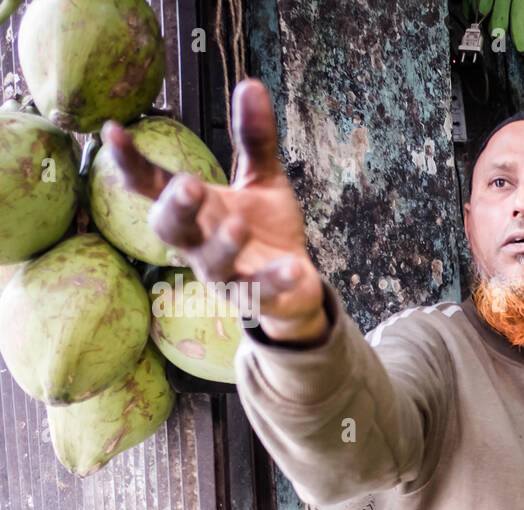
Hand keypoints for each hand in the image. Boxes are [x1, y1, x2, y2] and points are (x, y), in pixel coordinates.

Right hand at [101, 78, 325, 342]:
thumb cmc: (267, 230)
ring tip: (239, 223)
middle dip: (175, 208)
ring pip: (212, 264)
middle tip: (188, 184)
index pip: (151, 185)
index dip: (130, 162)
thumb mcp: (262, 179)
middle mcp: (198, 243)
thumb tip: (251, 83)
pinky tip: (294, 266)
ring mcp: (224, 274)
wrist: (295, 286)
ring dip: (223, 244)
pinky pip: (261, 291)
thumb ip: (254, 139)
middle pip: (169, 229)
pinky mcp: (256, 297)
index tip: (112, 130)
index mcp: (195, 209)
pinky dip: (276, 279)